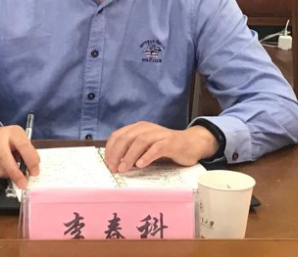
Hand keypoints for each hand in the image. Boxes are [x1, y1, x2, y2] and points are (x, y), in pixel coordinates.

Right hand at [0, 122, 39, 188]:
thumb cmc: (6, 140)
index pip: (22, 145)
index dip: (30, 160)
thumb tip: (33, 170)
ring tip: (9, 172)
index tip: (35, 173)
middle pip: (4, 158)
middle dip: (15, 174)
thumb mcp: (18, 139)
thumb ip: (27, 152)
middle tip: (23, 184)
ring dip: (6, 175)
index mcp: (12, 132)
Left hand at [104, 121, 218, 172]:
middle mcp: (147, 128)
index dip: (110, 148)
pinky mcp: (170, 143)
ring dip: (129, 156)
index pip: (118, 135)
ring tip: (123, 169)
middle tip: (113, 167)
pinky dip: (147, 156)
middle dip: (117, 153)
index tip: (107, 162)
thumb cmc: (165, 146)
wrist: (190, 143)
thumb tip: (115, 162)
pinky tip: (141, 165)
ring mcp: (159, 134)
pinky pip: (156, 148)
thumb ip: (133, 149)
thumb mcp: (146, 145)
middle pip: (127, 137)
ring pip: (140, 142)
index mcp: (139, 127)